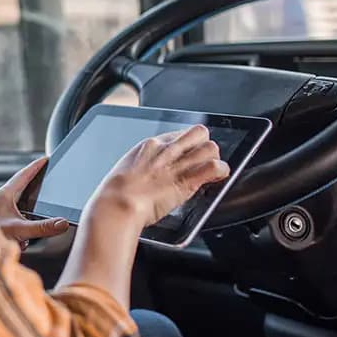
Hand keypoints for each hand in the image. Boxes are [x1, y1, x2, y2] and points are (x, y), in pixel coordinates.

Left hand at [0, 157, 69, 249]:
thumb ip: (42, 227)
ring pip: (20, 208)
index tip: (46, 159)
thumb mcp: (19, 230)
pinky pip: (16, 222)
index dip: (36, 167)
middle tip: (46, 180)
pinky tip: (22, 240)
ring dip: (28, 216)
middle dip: (34, 187)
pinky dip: (22, 231)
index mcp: (4, 195)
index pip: (23, 175)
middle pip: (22, 189)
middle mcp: (1, 201)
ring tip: (35, 219)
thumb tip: (62, 223)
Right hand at [87, 125, 229, 228]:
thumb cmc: (115, 193)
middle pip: (199, 133)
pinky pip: (215, 168)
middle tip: (203, 160)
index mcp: (150, 145)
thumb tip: (147, 173)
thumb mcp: (128, 170)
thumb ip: (143, 167)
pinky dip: (221, 172)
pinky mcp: (187, 182)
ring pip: (210, 147)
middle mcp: (167, 151)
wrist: (117, 204)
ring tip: (212, 170)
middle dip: (204, 146)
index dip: (188, 144)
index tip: (188, 154)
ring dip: (215, 159)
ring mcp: (178, 165)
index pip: (179, 133)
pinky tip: (218, 177)